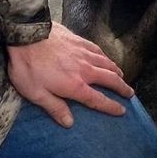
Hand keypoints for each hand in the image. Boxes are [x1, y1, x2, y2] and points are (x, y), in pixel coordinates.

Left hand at [6, 23, 133, 127]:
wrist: (26, 35)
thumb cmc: (28, 66)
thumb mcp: (36, 93)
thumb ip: (55, 107)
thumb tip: (69, 123)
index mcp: (75, 86)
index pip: (98, 99)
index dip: (111, 106)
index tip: (122, 111)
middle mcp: (85, 70)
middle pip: (110, 80)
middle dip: (122, 88)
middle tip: (130, 93)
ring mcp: (84, 53)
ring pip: (107, 64)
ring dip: (117, 72)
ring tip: (123, 76)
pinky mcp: (79, 41)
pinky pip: (98, 50)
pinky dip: (106, 57)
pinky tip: (107, 58)